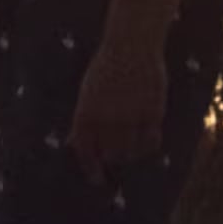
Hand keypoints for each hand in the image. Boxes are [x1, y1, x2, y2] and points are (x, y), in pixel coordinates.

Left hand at [67, 48, 166, 183]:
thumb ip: (81, 120)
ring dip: (129, 155)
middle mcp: (107, 117)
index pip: (85, 150)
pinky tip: (148, 143)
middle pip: (109, 154)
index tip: (96, 179)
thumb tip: (71, 143)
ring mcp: (130, 115)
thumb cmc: (106, 67)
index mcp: (87, 112)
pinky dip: (148, 146)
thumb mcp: (87, 92)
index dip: (90, 168)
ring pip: (130, 151)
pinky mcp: (152, 112)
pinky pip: (151, 140)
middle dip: (111, 159)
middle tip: (115, 161)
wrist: (132, 44)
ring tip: (131, 152)